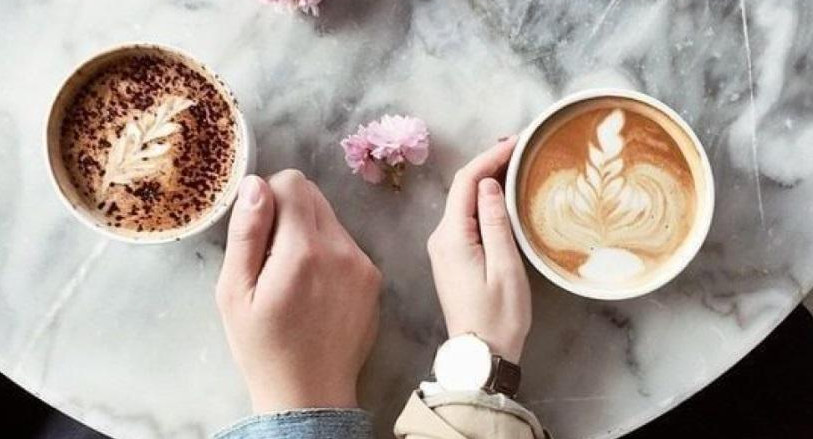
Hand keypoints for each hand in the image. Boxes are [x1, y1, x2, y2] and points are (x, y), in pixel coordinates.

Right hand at [216, 170, 381, 412]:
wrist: (311, 394)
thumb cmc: (263, 347)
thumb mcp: (235, 292)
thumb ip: (247, 233)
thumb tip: (256, 184)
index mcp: (304, 250)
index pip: (293, 182)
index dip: (268, 199)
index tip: (259, 233)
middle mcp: (342, 250)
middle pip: (314, 195)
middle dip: (288, 213)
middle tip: (273, 258)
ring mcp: (364, 264)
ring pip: (331, 219)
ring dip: (309, 235)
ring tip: (294, 279)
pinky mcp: (375, 279)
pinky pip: (347, 245)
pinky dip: (328, 255)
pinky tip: (315, 291)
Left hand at [427, 136, 530, 362]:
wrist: (479, 355)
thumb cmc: (497, 317)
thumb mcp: (504, 267)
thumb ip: (495, 222)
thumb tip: (489, 184)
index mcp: (451, 237)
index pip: (466, 182)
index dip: (490, 157)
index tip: (517, 141)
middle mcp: (441, 237)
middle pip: (463, 188)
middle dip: (490, 163)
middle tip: (522, 148)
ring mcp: (444, 248)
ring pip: (464, 202)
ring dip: (488, 180)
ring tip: (517, 164)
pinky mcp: (452, 257)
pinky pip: (466, 219)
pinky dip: (484, 201)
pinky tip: (503, 195)